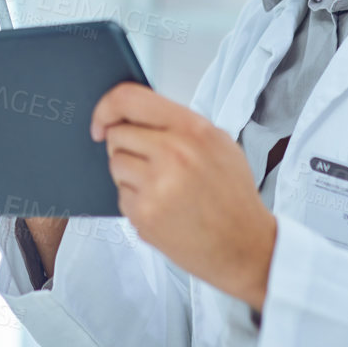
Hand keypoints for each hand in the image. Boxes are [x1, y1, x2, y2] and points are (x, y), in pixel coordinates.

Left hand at [92, 83, 277, 312]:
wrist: (246, 247)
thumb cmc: (232, 196)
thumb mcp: (219, 144)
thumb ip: (178, 125)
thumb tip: (133, 115)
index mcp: (193, 129)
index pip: (130, 99)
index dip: (106, 107)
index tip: (101, 121)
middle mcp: (174, 153)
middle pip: (117, 134)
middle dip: (126, 147)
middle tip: (150, 164)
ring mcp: (157, 185)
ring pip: (115, 164)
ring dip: (130, 175)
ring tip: (163, 189)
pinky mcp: (144, 214)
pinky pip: (120, 195)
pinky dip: (135, 202)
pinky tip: (163, 210)